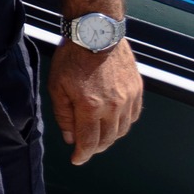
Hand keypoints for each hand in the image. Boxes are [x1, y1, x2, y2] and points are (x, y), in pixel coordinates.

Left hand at [49, 37, 142, 164]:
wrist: (96, 33)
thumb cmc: (72, 58)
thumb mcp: (57, 86)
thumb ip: (64, 115)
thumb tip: (70, 137)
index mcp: (91, 106)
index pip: (89, 141)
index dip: (82, 154)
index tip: (77, 159)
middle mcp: (113, 106)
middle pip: (107, 139)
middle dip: (95, 148)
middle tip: (86, 148)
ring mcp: (128, 98)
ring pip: (122, 130)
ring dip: (110, 138)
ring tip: (98, 137)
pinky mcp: (137, 90)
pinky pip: (133, 116)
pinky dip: (124, 124)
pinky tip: (114, 122)